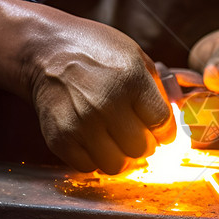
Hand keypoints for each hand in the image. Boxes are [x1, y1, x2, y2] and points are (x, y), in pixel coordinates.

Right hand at [27, 18, 176, 173]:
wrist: (44, 51)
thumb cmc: (94, 51)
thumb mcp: (135, 56)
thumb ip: (156, 89)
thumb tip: (173, 120)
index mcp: (131, 80)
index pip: (163, 125)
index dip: (165, 131)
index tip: (159, 129)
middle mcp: (106, 104)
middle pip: (142, 149)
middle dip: (144, 144)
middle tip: (136, 133)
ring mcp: (81, 123)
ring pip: (117, 165)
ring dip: (121, 156)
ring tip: (116, 141)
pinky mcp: (60, 138)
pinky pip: (88, 167)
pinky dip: (95, 159)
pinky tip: (94, 141)